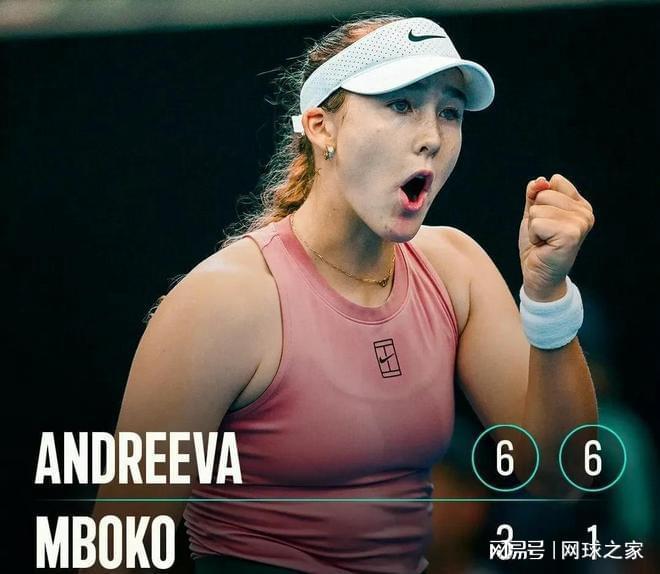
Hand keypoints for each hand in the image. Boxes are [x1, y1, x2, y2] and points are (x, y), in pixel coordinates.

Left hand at [518, 174, 594, 300]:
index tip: (547, 221)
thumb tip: (539, 180)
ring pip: (538, 208)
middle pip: (544, 194)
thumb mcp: (534, 215)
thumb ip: (535, 195)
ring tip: (543, 241)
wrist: (539, 276)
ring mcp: (580, 223)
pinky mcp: (571, 235)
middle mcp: (585, 213)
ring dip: (534, 227)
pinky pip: (537, 222)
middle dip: (535, 215)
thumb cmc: (538, 246)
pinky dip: (534, 235)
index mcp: (580, 205)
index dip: (540, 201)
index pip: (555, 181)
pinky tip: (543, 246)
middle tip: (543, 234)